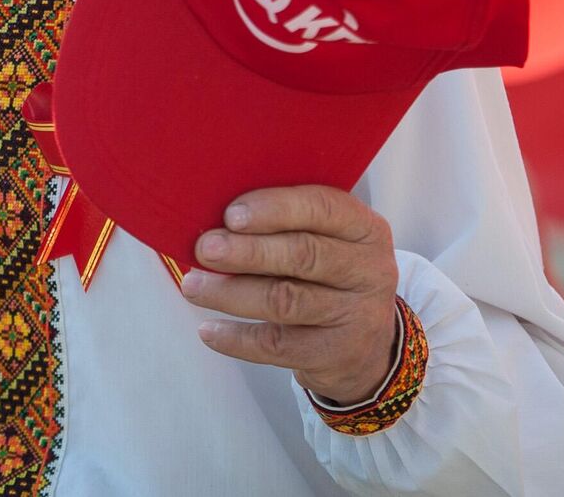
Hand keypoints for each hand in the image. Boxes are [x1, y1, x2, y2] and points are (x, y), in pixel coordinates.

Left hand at [182, 184, 401, 404]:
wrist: (368, 346)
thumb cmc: (330, 277)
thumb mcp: (327, 240)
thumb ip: (287, 223)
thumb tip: (218, 219)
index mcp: (365, 228)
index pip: (323, 208)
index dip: (274, 209)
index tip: (230, 215)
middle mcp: (369, 270)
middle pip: (303, 255)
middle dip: (247, 251)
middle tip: (204, 249)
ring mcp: (356, 315)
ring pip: (286, 301)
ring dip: (232, 293)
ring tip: (194, 286)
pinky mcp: (336, 355)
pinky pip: (278, 345)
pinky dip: (237, 338)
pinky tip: (209, 330)